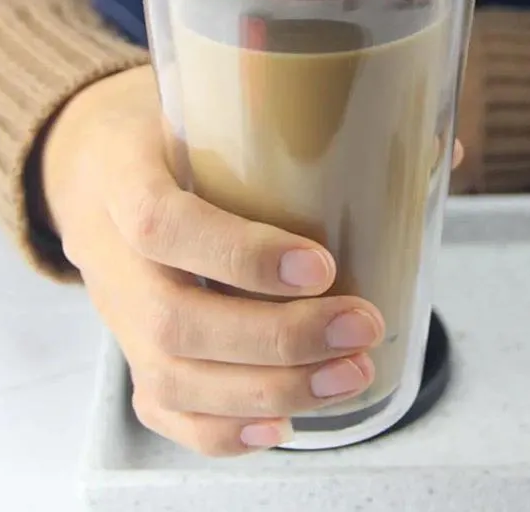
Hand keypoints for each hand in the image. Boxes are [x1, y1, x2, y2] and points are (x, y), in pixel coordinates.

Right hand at [41, 66, 386, 456]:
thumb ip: (309, 119)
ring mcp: (113, 308)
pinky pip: (158, 407)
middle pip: (171, 319)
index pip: (160, 222)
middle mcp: (107, 250)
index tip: (322, 265)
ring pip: (169, 377)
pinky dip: (221, 430)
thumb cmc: (169, 127)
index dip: (238, 255)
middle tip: (361, 327)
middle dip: (276, 340)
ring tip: (350, 377)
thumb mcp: (211, 99)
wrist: (90, 163)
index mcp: (122, 173)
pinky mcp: (128, 345)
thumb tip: (438, 149)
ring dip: (266, 391)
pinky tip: (282, 424)